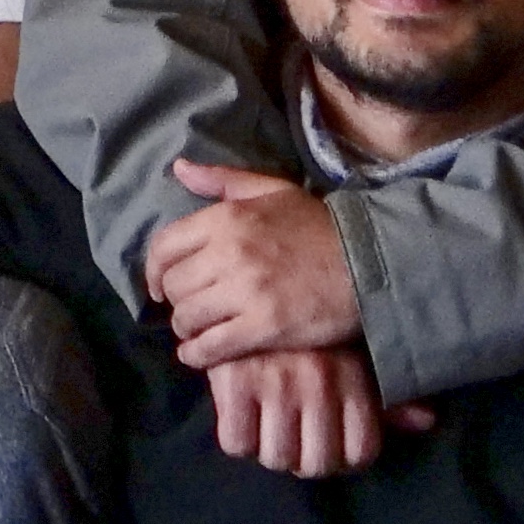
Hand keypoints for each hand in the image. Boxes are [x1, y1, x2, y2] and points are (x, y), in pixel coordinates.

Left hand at [145, 163, 360, 366]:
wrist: (369, 263)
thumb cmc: (318, 226)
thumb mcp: (272, 190)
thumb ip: (222, 180)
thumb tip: (179, 168)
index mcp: (226, 217)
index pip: (164, 246)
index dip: (154, 270)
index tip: (161, 285)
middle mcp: (228, 252)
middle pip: (173, 286)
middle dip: (176, 301)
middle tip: (190, 309)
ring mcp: (244, 292)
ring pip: (187, 318)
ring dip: (187, 329)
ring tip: (198, 331)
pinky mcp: (262, 327)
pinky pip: (209, 347)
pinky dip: (197, 355)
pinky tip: (201, 355)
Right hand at [203, 348, 422, 477]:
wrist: (247, 279)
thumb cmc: (306, 326)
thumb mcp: (353, 352)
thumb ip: (386, 394)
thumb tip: (426, 422)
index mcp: (352, 375)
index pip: (360, 451)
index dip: (343, 460)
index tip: (328, 446)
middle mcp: (318, 381)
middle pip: (316, 464)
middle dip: (304, 459)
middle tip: (294, 439)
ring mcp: (274, 382)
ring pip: (276, 457)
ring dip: (270, 449)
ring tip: (267, 426)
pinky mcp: (232, 381)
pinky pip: (236, 442)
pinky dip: (237, 436)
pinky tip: (240, 414)